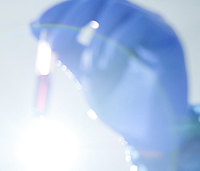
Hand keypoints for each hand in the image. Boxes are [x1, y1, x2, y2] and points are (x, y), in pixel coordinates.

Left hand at [31, 0, 189, 151]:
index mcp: (111, 25)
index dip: (59, 11)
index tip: (37, 28)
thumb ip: (63, 50)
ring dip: (92, 37)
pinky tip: (103, 67)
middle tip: (52, 44)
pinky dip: (113, 44)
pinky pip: (137, 24)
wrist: (140, 130)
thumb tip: (34, 27)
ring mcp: (150, 27)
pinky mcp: (165, 38)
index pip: (84, 4)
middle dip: (69, 17)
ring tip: (87, 68)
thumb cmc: (115, 101)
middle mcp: (131, 20)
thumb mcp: (82, 71)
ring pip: (116, 7)